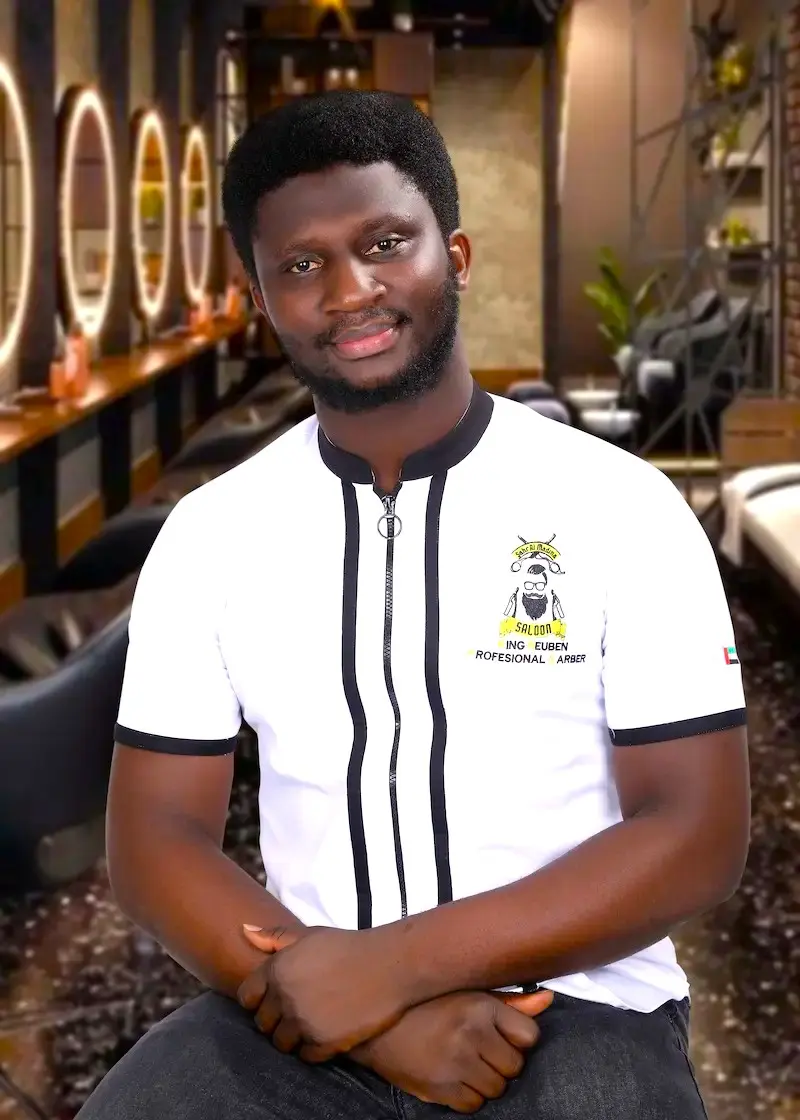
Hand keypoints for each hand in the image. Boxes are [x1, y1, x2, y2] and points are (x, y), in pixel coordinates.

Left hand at [238, 924, 408, 1060]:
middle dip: (276, 1020)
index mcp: (278, 969)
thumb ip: (274, 937)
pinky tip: (328, 1033)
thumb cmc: (349, 947)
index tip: (275, 999)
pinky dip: (314, 1049)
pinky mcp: (322, 1042)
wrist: (390, 965)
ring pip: (281, 1043)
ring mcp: (302, 1021)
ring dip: (294, 1037)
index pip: (247, 997)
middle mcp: (284, 996)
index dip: (259, 1000)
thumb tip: (244, 930)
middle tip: (298, 1012)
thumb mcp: (311, 935)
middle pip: (263, 1023)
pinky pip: (305, 1056)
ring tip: (313, 1024)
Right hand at [353, 989, 552, 1113]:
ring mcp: (455, 1063)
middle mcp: (470, 1033)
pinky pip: (474, 1105)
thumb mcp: (467, 992)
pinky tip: (453, 1076)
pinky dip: (468, 1095)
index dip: (516, 1037)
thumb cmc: (427, 1004)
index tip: (500, 1033)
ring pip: (497, 1088)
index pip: (529, 1035)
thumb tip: (548, 1000)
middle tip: (479, 1048)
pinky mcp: (440, 1088)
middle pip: (514, 1066)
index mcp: (480, 1005)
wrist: (378, 1027)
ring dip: (486, 1079)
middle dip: (501, 1060)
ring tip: (465, 1061)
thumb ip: (510, 1001)